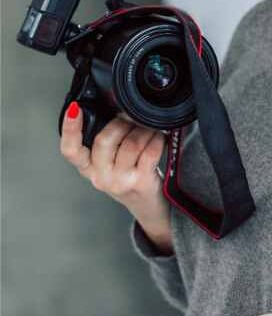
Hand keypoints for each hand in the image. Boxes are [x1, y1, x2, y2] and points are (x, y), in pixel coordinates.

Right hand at [60, 103, 169, 232]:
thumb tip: (113, 108)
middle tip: (130, 118)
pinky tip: (158, 138)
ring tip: (147, 127)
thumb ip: (104, 142)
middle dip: (120, 123)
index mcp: (88, 168)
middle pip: (104, 140)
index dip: (70, 129)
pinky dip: (156, 139)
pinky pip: (150, 151)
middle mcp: (100, 176)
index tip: (74, 109)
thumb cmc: (128, 177)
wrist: (147, 207)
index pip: (70, 150)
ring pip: (130, 143)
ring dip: (142, 129)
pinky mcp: (141, 182)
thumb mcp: (108, 163)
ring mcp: (120, 181)